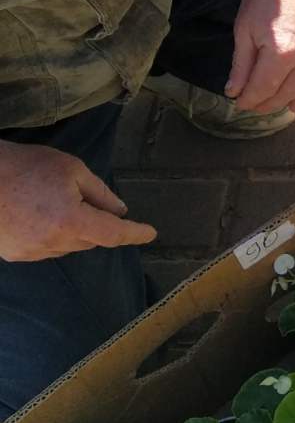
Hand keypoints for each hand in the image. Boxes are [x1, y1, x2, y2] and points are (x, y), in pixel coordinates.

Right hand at [0, 142, 156, 261]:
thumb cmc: (26, 166)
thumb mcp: (71, 169)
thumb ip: (100, 192)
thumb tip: (120, 211)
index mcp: (71, 220)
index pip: (113, 234)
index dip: (135, 234)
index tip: (150, 234)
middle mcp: (53, 243)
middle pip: (91, 240)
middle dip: (96, 223)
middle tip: (81, 197)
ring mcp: (33, 252)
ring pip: (70, 246)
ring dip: (73, 231)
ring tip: (51, 203)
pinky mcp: (16, 255)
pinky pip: (48, 249)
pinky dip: (53, 236)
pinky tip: (38, 216)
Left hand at [226, 0, 294, 113]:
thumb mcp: (245, 28)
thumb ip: (242, 65)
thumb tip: (235, 92)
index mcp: (283, 51)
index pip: (264, 88)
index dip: (250, 100)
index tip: (240, 103)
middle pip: (288, 92)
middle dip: (269, 103)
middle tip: (256, 105)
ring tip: (283, 107)